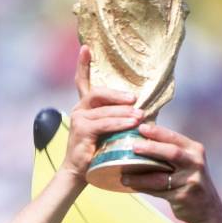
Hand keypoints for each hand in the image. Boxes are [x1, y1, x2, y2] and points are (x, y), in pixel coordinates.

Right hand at [61, 46, 142, 183]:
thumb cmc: (97, 153)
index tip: (85, 48)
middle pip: (97, 93)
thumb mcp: (108, 132)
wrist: (79, 174)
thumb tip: (143, 110)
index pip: (82, 82)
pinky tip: (131, 124)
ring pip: (104, 110)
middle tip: (135, 98)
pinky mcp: (82, 131)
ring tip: (140, 115)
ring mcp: (78, 120)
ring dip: (124, 112)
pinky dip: (119, 123)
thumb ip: (119, 118)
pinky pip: (104, 123)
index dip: (83, 65)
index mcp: (84, 108)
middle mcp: (79, 110)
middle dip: (117, 94)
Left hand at [121, 123, 220, 222]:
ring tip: (124, 176)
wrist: (207, 208)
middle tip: (132, 147)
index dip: (157, 132)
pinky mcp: (183, 197)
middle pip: (172, 153)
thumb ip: (170, 151)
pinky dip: (144, 188)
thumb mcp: (187, 162)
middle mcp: (195, 164)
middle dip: (151, 148)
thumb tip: (140, 139)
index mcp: (195, 150)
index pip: (174, 138)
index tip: (141, 128)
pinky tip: (132, 186)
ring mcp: (190, 181)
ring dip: (140, 177)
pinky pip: (158, 192)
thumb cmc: (190, 181)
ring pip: (160, 177)